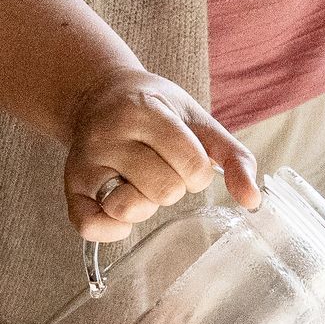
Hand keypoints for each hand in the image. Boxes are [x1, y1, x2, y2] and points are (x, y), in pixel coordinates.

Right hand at [63, 71, 259, 244]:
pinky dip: (110, 231)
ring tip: (140, 182)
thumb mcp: (198, 119)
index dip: (198, 172)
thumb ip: (233, 156)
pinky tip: (121, 213)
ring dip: (146, 206)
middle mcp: (110, 134)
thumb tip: (254, 201)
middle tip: (161, 168)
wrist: (98, 92)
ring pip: (129, 209)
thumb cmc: (155, 109)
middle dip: (174, 188)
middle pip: (164, 190)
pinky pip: (88, 226)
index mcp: (145, 111)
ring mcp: (86, 160)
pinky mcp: (70, 183)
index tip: (186, 158)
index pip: (191, 164)